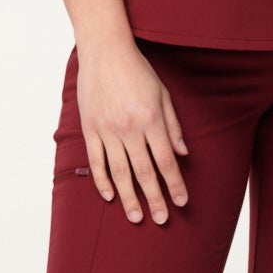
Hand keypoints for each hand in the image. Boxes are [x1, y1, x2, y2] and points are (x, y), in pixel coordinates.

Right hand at [76, 39, 189, 224]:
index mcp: (150, 120)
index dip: (175, 184)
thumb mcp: (163, 95)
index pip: (165, 161)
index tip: (181, 202)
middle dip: (154, 198)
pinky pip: (96, 161)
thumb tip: (183, 154)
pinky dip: (102, 180)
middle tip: (161, 219)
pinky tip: (110, 196)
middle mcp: (128, 128)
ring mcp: (106, 130)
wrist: (105, 52)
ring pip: (119, 172)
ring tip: (136, 216)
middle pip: (144, 172)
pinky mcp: (89, 129)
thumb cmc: (138, 71)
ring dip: (128, 197)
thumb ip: (173, 126)